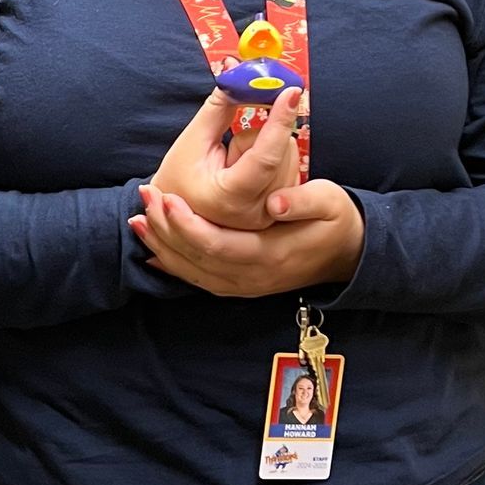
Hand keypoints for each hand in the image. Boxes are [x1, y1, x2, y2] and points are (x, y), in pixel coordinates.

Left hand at [129, 178, 364, 298]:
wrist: (347, 254)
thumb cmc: (336, 220)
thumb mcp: (329, 202)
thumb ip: (303, 202)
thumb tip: (275, 203)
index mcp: (270, 254)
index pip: (217, 244)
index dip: (188, 224)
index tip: (167, 198)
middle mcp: (252, 277)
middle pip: (196, 259)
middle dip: (165, 230)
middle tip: (144, 198)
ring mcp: (244, 286)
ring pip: (192, 272)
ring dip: (162, 247)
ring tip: (137, 220)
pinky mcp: (239, 285)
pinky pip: (198, 278)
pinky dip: (173, 264)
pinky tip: (152, 249)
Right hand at [150, 84, 305, 230]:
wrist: (175, 215)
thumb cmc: (179, 176)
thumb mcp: (192, 139)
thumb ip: (220, 105)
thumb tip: (237, 70)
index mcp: (229, 198)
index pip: (264, 157)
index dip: (280, 120)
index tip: (292, 91)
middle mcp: (255, 213)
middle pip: (280, 152)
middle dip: (259, 135)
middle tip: (229, 147)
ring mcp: (269, 216)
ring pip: (290, 156)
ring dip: (265, 147)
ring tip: (234, 164)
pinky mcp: (278, 211)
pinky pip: (291, 167)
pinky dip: (274, 157)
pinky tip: (248, 170)